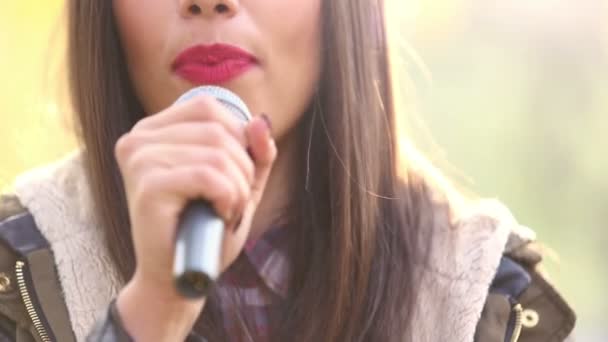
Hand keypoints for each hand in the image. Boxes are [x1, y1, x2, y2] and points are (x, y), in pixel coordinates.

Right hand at [113, 95, 275, 340]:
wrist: (177, 277)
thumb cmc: (205, 228)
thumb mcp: (239, 183)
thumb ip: (254, 152)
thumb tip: (261, 120)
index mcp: (154, 130)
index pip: (209, 108)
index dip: (238, 139)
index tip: (234, 175)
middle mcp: (139, 138)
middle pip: (218, 130)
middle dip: (243, 169)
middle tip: (231, 202)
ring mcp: (139, 159)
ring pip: (218, 154)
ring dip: (238, 189)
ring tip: (224, 212)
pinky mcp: (147, 186)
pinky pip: (209, 176)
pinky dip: (228, 198)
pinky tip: (220, 215)